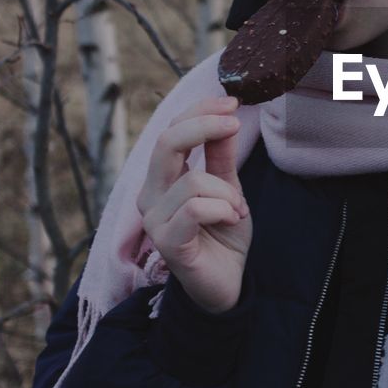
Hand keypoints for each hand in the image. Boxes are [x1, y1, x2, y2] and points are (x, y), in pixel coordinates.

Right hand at [136, 95, 252, 313]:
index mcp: (162, 179)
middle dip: (204, 126)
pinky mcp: (167, 243)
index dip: (199, 111)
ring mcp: (155, 221)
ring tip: (237, 210)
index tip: (233, 103)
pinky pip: (197, 209)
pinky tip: (230, 220)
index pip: (171, 131)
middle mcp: (150, 196)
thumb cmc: (223, 236)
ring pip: (193, 181)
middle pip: (167, 143)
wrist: (228, 285)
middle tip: (235, 124)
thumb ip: (222, 156)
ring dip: (228, 192)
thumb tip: (227, 114)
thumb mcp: (229, 188)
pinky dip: (223, 209)